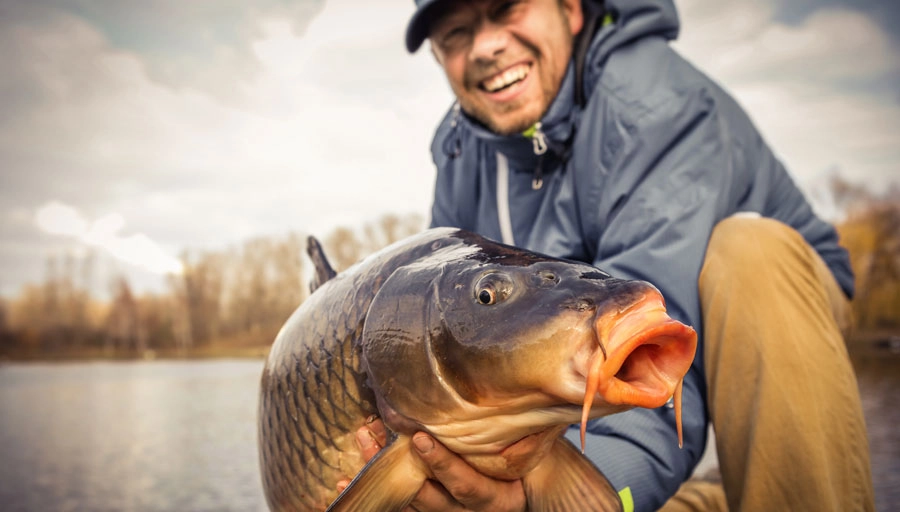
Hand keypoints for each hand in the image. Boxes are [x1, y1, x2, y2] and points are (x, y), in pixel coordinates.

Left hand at [343, 417, 525, 511]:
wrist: (535, 484)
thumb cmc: (536, 461)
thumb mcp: (538, 453)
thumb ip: (526, 442)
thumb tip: (522, 411)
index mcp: (499, 501)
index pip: (468, 487)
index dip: (443, 466)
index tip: (420, 439)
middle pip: (430, 498)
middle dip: (400, 467)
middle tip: (376, 437)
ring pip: (409, 499)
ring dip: (381, 473)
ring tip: (362, 440)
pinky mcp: (430, 508)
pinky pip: (397, 505)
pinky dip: (370, 492)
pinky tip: (341, 480)